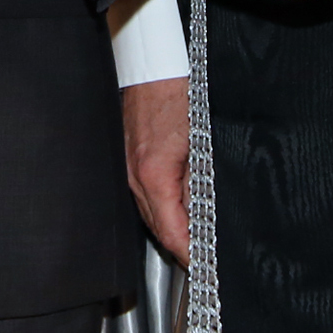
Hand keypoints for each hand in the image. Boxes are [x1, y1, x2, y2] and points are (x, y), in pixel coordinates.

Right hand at [123, 75, 190, 263]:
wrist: (155, 66)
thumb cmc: (179, 94)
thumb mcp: (200, 144)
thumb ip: (200, 185)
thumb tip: (205, 219)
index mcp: (153, 174)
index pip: (170, 231)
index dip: (189, 253)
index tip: (205, 266)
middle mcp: (133, 175)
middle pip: (157, 227)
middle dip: (180, 247)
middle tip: (206, 262)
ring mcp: (126, 167)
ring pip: (148, 213)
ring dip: (170, 228)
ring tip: (194, 242)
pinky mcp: (127, 158)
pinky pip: (143, 194)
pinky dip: (160, 208)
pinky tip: (177, 210)